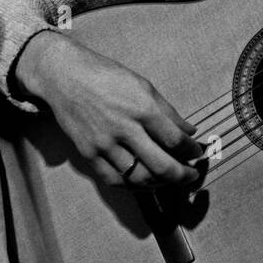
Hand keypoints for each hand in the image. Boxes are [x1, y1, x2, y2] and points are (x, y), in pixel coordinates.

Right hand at [15, 30, 203, 188]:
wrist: (65, 77)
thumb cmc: (107, 77)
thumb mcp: (143, 85)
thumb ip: (168, 111)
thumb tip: (190, 131)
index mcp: (142, 107)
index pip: (176, 140)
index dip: (191, 151)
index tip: (197, 153)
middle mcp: (124, 128)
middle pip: (162, 166)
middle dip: (183, 176)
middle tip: (192, 175)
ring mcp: (105, 144)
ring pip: (140, 178)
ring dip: (161, 184)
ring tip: (170, 179)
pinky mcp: (89, 154)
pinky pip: (115, 180)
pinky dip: (134, 185)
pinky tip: (145, 181)